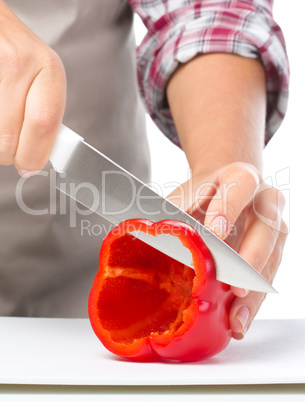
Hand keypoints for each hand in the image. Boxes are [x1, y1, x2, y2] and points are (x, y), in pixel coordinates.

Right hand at [0, 0, 65, 175]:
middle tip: (10, 155)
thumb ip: (44, 116)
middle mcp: (22, 61)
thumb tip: (37, 158)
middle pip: (11, 132)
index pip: (44, 122)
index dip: (34, 153)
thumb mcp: (41, 81)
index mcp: (48, 69)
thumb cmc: (19, 56)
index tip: (30, 166)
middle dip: (9, 154)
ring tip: (3, 131)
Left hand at [167, 162, 287, 339]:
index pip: (240, 187)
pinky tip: (239, 320)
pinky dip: (253, 302)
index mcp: (242, 177)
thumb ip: (174, 210)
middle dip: (251, 259)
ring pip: (271, 261)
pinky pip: (267, 279)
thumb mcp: (188, 192)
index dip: (228, 209)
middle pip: (266, 229)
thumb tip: (146, 234)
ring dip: (254, 293)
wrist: (224, 189)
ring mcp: (274, 228)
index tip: (214, 232)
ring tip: (236, 318)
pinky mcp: (274, 252)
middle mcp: (266, 201)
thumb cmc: (204, 193)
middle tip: (236, 285)